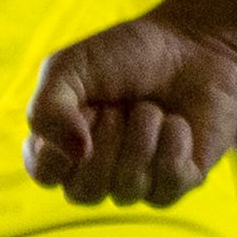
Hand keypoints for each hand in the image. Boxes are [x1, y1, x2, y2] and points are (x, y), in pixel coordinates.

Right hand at [19, 7, 236, 206]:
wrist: (192, 44)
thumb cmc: (126, 56)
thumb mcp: (71, 66)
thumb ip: (47, 109)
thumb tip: (75, 154)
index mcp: (60, 148)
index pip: (44, 173)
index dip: (64, 137)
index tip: (85, 103)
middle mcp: (94, 174)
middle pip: (84, 191)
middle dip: (107, 136)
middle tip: (121, 104)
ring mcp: (135, 183)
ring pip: (127, 188)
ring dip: (142, 132)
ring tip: (151, 107)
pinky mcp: (176, 184)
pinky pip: (167, 182)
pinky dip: (174, 140)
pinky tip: (177, 122)